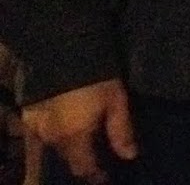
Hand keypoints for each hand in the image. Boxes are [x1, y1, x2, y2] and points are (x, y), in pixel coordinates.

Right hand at [22, 78, 137, 183]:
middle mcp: (52, 138)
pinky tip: (66, 123)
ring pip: (55, 145)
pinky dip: (56, 132)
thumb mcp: (116, 101)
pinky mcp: (28, 114)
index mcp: (74, 137)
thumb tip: (129, 156)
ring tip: (84, 137)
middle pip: (68, 157)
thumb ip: (121, 131)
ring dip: (69, 145)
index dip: (95, 175)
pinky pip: (42, 132)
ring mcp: (36, 126)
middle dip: (82, 158)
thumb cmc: (97, 76)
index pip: (83, 168)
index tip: (105, 177)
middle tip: (97, 153)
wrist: (63, 49)